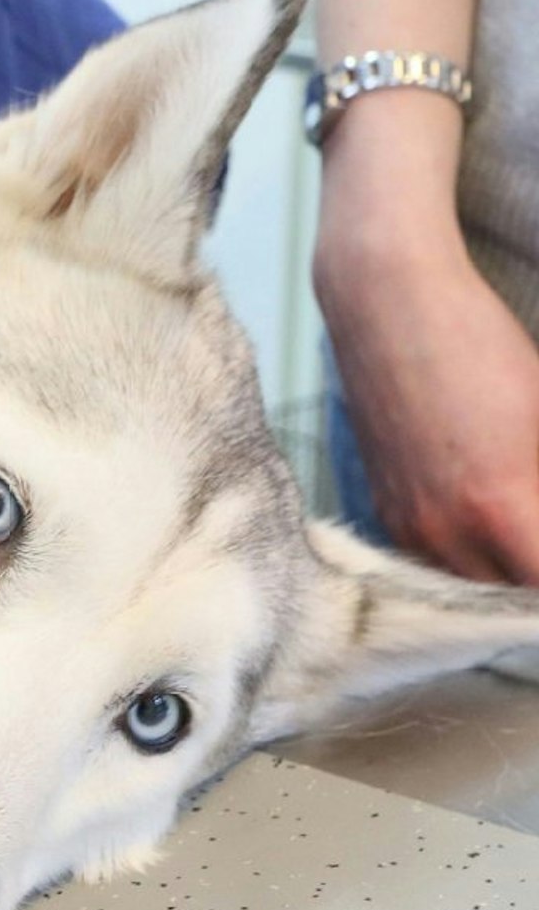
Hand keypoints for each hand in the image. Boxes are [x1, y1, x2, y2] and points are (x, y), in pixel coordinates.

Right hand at [322, 250, 538, 583]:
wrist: (385, 305)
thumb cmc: (481, 345)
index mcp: (500, 509)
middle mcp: (444, 532)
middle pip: (512, 604)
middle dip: (536, 588)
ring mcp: (407, 526)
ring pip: (473, 593)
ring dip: (510, 586)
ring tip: (531, 552)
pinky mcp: (387, 511)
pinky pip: (438, 568)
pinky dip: (475, 567)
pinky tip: (498, 544)